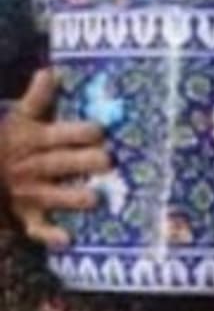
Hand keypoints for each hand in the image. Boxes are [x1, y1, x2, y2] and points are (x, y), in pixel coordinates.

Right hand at [0, 69, 108, 245]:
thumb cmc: (10, 142)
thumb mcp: (19, 119)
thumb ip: (36, 99)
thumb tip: (50, 71)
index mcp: (34, 140)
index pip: (57, 134)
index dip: (77, 133)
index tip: (99, 131)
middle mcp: (33, 166)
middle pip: (58, 163)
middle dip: (81, 162)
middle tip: (107, 161)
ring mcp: (29, 192)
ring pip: (51, 194)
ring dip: (71, 197)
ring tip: (93, 198)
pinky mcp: (27, 214)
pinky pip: (36, 227)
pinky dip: (49, 234)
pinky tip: (67, 239)